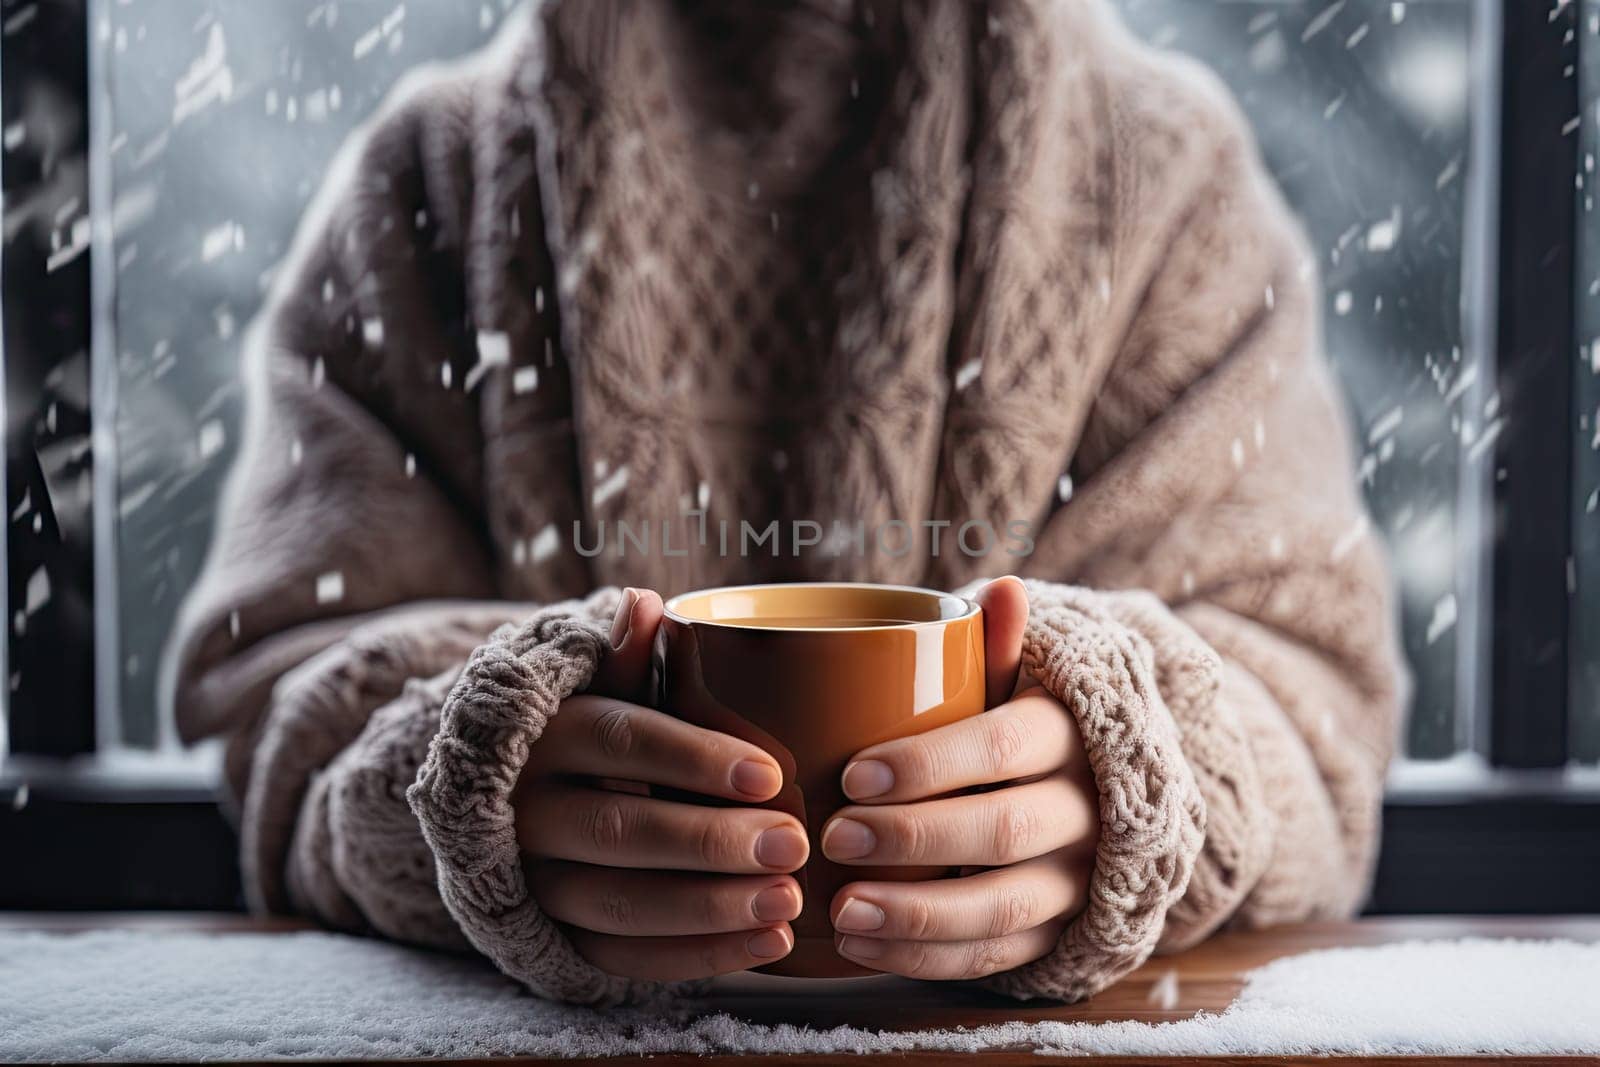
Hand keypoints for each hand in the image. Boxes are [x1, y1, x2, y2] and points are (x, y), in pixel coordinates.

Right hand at [517, 588, 807, 981]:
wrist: (512, 810)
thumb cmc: (594, 740)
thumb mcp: (599, 691)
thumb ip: (626, 658)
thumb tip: (643, 601)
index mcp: (551, 736)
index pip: (622, 740)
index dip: (694, 758)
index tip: (769, 775)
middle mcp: (531, 811)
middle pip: (622, 829)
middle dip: (712, 842)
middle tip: (794, 845)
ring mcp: (539, 882)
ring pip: (621, 902)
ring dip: (711, 907)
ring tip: (789, 901)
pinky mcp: (558, 938)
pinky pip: (624, 959)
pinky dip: (699, 957)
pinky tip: (767, 945)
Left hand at [824, 576, 1097, 979]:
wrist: (1098, 796)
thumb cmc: (1021, 726)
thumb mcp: (1021, 682)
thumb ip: (998, 646)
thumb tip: (1002, 586)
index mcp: (1067, 736)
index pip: (1004, 747)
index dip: (930, 764)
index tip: (853, 774)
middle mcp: (1083, 810)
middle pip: (1004, 830)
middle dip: (914, 837)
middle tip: (836, 836)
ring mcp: (1074, 879)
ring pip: (1003, 905)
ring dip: (917, 915)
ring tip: (843, 912)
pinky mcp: (1056, 931)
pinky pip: (997, 958)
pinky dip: (926, 959)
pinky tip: (861, 948)